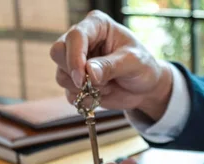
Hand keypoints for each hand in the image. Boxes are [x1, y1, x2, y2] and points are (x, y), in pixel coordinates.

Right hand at [50, 10, 172, 120]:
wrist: (145, 88)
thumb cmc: (142, 67)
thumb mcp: (133, 63)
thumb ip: (111, 66)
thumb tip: (89, 71)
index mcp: (96, 26)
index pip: (75, 36)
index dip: (75, 56)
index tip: (83, 77)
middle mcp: (82, 41)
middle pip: (58, 52)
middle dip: (74, 72)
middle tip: (93, 84)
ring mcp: (76, 62)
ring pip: (61, 75)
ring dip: (83, 88)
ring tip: (107, 87)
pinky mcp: (76, 81)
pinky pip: (68, 93)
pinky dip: (84, 99)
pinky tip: (102, 95)